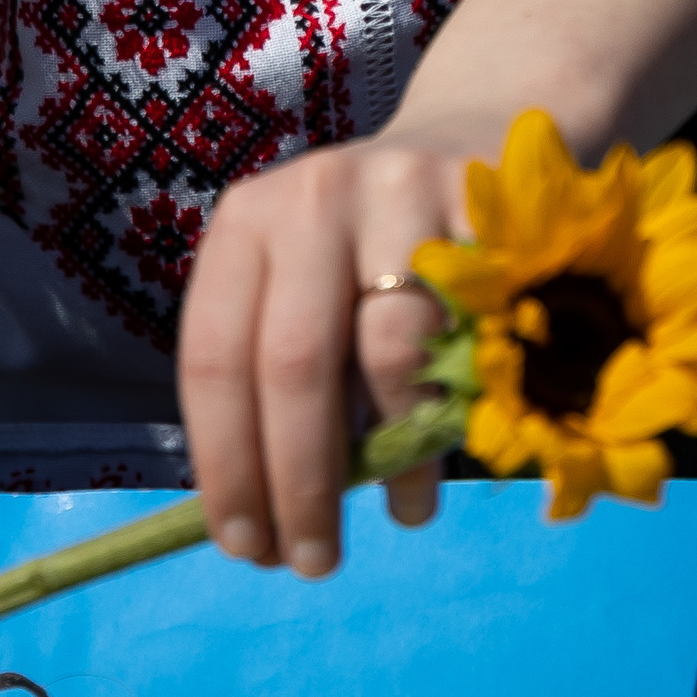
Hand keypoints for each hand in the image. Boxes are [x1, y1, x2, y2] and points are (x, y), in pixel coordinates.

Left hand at [177, 130, 472, 574]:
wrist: (481, 133)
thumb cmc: (374, 244)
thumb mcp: (308, 282)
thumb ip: (283, 375)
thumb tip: (269, 520)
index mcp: (247, 221)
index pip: (213, 353)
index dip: (224, 461)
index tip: (243, 544)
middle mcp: (311, 197)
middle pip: (291, 363)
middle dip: (299, 482)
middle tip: (313, 563)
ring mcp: (399, 196)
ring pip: (387, 355)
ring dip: (391, 461)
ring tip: (400, 513)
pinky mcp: (483, 211)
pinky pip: (468, 339)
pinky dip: (455, 416)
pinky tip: (449, 452)